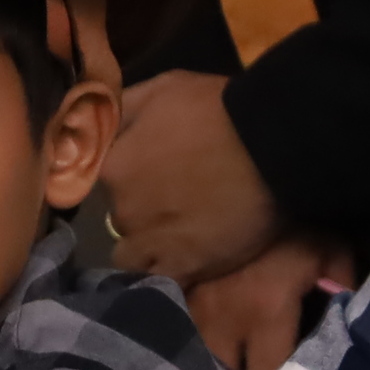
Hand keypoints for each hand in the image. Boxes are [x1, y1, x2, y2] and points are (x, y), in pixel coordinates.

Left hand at [105, 69, 279, 285]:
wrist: (274, 143)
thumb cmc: (218, 108)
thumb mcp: (160, 89)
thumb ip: (121, 109)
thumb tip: (95, 123)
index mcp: (111, 165)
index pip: (98, 182)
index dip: (124, 179)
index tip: (148, 174)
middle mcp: (120, 208)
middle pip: (119, 215)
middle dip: (141, 209)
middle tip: (177, 199)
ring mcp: (150, 241)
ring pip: (132, 254)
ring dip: (149, 246)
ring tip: (182, 234)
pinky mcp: (182, 267)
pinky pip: (159, 279)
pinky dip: (166, 272)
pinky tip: (183, 262)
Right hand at [185, 231, 355, 369]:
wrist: (248, 177)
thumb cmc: (296, 220)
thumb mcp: (333, 253)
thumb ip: (341, 292)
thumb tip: (348, 327)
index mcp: (264, 314)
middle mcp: (222, 317)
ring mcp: (191, 301)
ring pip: (192, 354)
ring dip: (205, 368)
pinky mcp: (174, 286)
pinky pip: (172, 324)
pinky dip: (181, 338)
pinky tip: (186, 343)